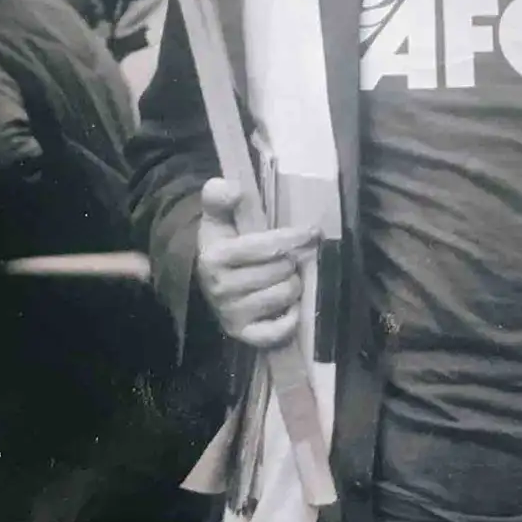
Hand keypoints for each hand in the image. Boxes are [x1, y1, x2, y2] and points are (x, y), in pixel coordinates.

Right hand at [194, 178, 318, 349]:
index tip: (313, 231)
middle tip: (288, 259)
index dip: (295, 237)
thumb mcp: (217, 219)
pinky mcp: (241, 335)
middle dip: (292, 262)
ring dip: (293, 285)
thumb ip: (219, 198)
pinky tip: (287, 307)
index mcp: (215, 256)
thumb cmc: (223, 245)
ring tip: (284, 278)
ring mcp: (231, 314)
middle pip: (282, 271)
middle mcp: (220, 288)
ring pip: (286, 295)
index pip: (267, 246)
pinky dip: (289, 319)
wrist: (207, 282)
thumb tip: (230, 187)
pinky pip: (278, 331)